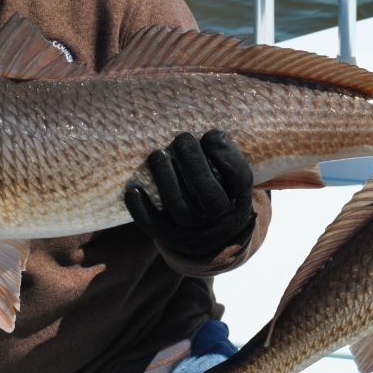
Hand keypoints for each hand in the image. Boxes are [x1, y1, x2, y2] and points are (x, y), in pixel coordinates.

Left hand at [125, 130, 255, 257]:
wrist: (214, 238)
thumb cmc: (221, 191)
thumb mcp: (233, 178)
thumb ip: (226, 157)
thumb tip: (211, 134)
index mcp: (239, 199)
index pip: (238, 178)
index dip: (225, 155)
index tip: (210, 134)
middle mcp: (219, 218)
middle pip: (208, 192)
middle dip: (193, 162)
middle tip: (182, 138)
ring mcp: (194, 231)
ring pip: (180, 208)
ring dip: (166, 179)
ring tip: (157, 155)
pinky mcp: (171, 237)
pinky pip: (154, 226)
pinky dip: (141, 209)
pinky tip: (133, 190)